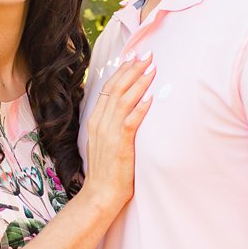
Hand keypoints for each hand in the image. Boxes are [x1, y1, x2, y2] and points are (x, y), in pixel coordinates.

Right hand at [81, 55, 154, 211]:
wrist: (100, 193)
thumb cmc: (107, 169)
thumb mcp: (106, 141)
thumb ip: (113, 124)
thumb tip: (128, 108)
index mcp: (95, 120)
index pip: (108, 88)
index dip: (122, 70)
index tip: (134, 57)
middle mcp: (99, 122)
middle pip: (115, 88)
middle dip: (132, 69)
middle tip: (147, 55)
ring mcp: (108, 132)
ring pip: (122, 100)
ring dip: (139, 83)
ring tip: (152, 69)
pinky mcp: (119, 144)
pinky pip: (130, 121)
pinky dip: (140, 107)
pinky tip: (151, 97)